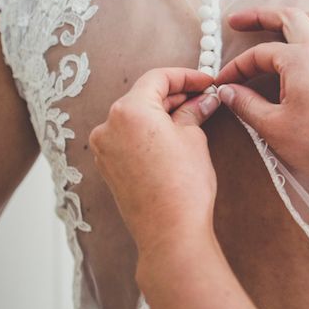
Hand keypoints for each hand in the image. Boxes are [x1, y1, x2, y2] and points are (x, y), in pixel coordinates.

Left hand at [90, 68, 219, 258]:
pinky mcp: (108, 166)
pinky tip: (172, 137)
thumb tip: (203, 100)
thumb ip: (193, 111)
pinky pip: (128, 138)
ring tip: (192, 117)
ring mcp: (104, 148)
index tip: (204, 81)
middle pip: (144, 96)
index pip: (158, 78)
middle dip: (175, 95)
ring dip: (162, 114)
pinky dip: (149, 132)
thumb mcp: (193, 138)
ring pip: (135, 117)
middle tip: (203, 98)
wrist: (170, 231)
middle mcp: (108, 125)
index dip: (185, 76)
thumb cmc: (183, 185)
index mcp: (129, 110)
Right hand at [215, 7, 308, 192]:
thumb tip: (228, 91)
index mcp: (300, 59)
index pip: (259, 55)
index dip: (236, 68)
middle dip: (262, 16)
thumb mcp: (273, 126)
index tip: (223, 84)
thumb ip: (246, 104)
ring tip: (293, 23)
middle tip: (239, 21)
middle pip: (293, 18)